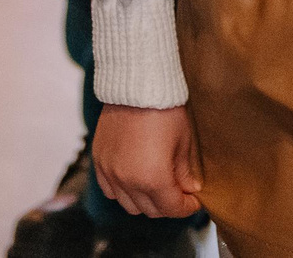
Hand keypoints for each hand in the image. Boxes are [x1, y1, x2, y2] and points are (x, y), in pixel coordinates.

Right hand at [92, 104, 204, 220]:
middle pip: (150, 210)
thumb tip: (189, 190)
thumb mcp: (183, 141)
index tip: (193, 200)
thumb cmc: (165, 109)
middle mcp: (127, 180)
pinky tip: (135, 177)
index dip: (186, 207)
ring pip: (128, 204)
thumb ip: (185, 172)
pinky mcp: (99, 160)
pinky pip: (110, 189)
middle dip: (168, 205)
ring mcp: (109, 171)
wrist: (137, 82)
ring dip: (145, 201)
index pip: (171, 208)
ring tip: (157, 186)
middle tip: (179, 193)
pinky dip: (123, 190)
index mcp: (153, 178)